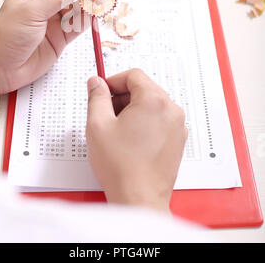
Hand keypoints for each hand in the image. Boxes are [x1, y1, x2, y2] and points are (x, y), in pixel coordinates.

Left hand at [0, 0, 100, 93]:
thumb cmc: (6, 36)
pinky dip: (88, 19)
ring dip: (89, 3)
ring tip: (99, 1)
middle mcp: (44, 2)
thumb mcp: (32, 11)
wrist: (0, 68)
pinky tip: (94, 15)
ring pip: (78, 6)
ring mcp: (54, 19)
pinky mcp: (61, 36)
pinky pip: (79, 24)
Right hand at [86, 69, 187, 212]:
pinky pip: (160, 121)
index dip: (114, 81)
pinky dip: (145, 123)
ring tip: (117, 131)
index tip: (102, 91)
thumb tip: (96, 83)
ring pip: (152, 105)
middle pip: (144, 89)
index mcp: (154, 100)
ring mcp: (177, 126)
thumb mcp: (98, 124)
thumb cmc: (121, 166)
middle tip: (105, 113)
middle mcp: (171, 110)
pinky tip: (130, 141)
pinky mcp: (178, 141)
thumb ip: (96, 97)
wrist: (139, 199)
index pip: (134, 75)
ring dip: (133, 110)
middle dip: (122, 97)